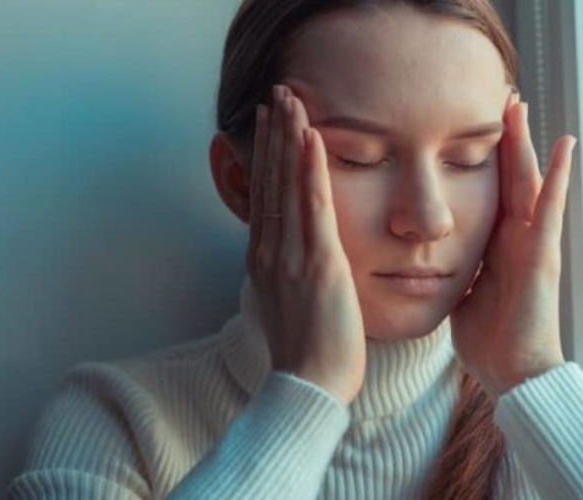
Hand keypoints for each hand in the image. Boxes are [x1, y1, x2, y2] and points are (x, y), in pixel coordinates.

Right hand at [246, 84, 365, 404]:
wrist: (309, 386)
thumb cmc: (307, 350)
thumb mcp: (288, 301)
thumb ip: (287, 268)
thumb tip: (292, 251)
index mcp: (264, 257)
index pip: (264, 194)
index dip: (266, 155)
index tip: (268, 123)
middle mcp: (270, 250)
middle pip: (270, 180)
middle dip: (274, 134)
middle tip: (278, 95)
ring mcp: (291, 255)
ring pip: (287, 185)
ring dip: (289, 138)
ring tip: (291, 101)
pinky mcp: (318, 264)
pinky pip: (313, 207)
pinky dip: (310, 170)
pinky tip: (311, 140)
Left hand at [450, 91, 575, 400]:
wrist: (512, 372)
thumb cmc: (488, 338)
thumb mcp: (461, 292)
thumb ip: (454, 269)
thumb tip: (431, 258)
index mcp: (494, 245)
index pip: (488, 191)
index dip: (481, 158)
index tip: (469, 125)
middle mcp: (515, 237)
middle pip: (507, 177)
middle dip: (502, 139)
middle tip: (498, 98)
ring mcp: (533, 243)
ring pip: (528, 182)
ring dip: (524, 143)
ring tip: (519, 104)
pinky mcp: (544, 256)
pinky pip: (552, 209)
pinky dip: (559, 177)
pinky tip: (563, 145)